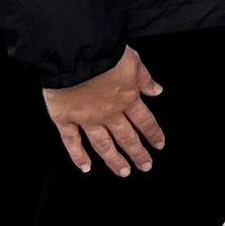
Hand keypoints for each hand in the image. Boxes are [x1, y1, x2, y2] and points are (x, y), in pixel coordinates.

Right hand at [44, 48, 165, 175]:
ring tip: (123, 172)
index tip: (159, 146)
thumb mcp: (133, 60)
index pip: (145, 122)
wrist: (74, 54)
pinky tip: (85, 167)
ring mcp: (87, 119)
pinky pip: (72, 141)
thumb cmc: (104, 53)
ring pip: (103, 145)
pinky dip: (78, 156)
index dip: (153, 135)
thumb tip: (157, 91)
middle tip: (145, 166)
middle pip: (127, 138)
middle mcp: (109, 113)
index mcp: (127, 98)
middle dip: (138, 153)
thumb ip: (144, 78)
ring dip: (114, 160)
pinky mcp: (65, 119)